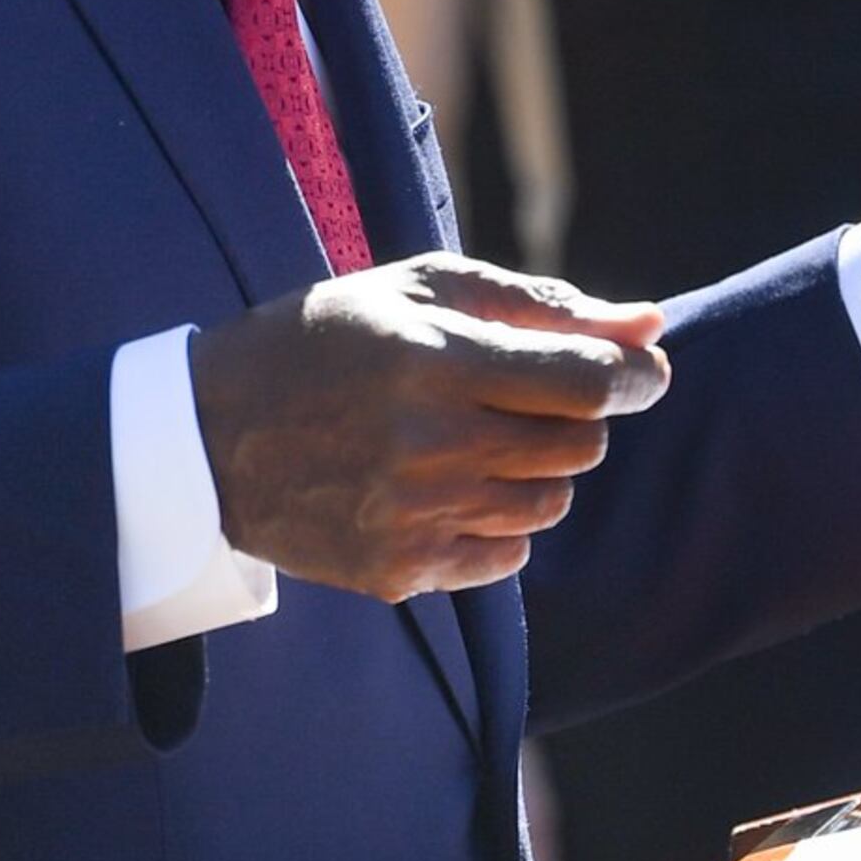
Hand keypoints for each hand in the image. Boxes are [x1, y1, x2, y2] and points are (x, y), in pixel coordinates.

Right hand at [186, 256, 668, 603]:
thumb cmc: (327, 339)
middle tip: (524, 396)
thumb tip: (653, 326)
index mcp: (430, 359)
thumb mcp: (419, 290)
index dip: (633, 377)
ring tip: (475, 439)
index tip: (640, 373)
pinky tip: (443, 486)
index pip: (586, 383)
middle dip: (575, 417)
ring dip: (537, 470)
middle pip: (579, 447)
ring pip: (550, 505)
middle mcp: (426, 442)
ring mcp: (412, 515)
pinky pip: (506, 556)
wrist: (208, 437)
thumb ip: (541, 305)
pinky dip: (497, 521)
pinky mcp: (399, 570)